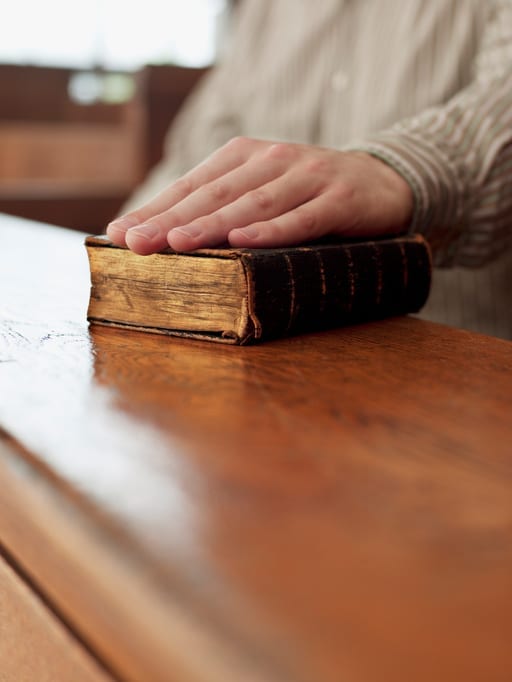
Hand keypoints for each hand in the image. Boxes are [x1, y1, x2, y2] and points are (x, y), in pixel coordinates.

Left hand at [106, 137, 413, 254]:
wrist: (381, 182)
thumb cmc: (308, 195)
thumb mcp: (263, 193)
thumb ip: (224, 208)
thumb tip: (167, 238)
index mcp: (244, 157)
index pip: (192, 186)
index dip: (155, 210)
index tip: (120, 235)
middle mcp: (271, 160)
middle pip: (214, 195)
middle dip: (172, 220)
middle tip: (137, 243)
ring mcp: (307, 177)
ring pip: (252, 205)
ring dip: (213, 225)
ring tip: (178, 243)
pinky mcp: (339, 198)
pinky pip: (302, 217)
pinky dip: (273, 230)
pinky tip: (244, 242)